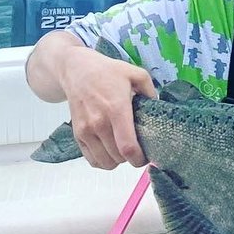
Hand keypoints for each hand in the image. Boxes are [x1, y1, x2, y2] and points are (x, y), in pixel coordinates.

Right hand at [26, 32, 156, 169]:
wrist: (76, 70)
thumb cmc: (108, 72)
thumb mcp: (135, 73)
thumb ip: (150, 90)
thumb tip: (157, 108)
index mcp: (116, 109)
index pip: (127, 146)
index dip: (139, 158)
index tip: (146, 156)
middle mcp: (99, 123)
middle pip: (118, 157)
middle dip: (131, 158)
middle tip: (137, 148)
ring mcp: (86, 130)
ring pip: (105, 162)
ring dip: (117, 161)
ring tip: (122, 149)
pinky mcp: (77, 134)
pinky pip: (91, 160)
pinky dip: (102, 160)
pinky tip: (109, 151)